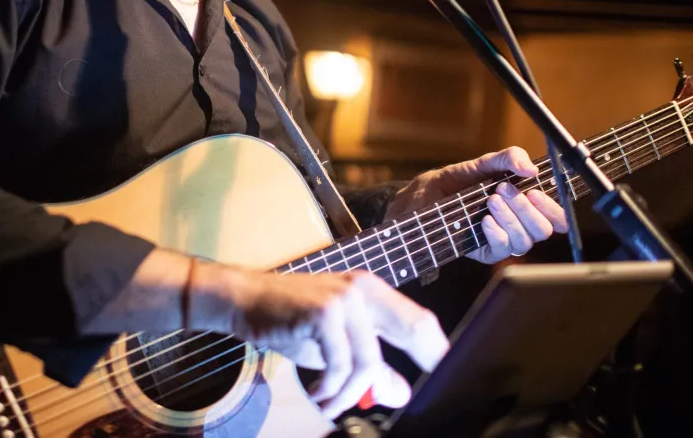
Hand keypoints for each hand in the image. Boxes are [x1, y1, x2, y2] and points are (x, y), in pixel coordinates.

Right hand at [191, 263, 447, 419]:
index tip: (447, 380)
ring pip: (369, 362)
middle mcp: (364, 289)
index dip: (438, 352)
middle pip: (416, 328)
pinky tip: (317, 393)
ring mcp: (345, 298)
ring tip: (329, 403)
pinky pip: (340, 365)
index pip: (420, 321)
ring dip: (349, 394)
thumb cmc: (289, 321)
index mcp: (372, 292)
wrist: (244, 299)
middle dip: (424, 364)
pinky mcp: (323, 312)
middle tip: (409, 399)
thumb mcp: (334, 348)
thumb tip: (402, 393)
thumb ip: (370, 366)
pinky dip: (330, 389)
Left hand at [384, 147, 568, 263]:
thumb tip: (529, 168)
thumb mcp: (481, 164)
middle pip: (543, 230)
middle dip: (526, 209)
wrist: (423, 196)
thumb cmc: (456, 180)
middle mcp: (518, 224)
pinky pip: (502, 250)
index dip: (553, 208)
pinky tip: (484, 221)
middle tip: (502, 190)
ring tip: (489, 200)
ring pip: (524, 241)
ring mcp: (502, 239)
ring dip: (510, 219)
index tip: (534, 192)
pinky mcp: (485, 251)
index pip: (555, 215)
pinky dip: (496, 234)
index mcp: (525, 204)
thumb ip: (507, 159)